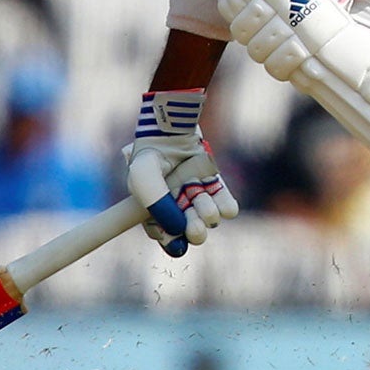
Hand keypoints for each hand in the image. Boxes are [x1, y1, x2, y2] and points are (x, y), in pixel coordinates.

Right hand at [124, 89, 237, 254]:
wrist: (174, 127)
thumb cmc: (153, 154)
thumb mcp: (144, 178)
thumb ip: (157, 204)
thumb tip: (177, 229)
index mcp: (156, 208)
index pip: (165, 235)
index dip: (172, 241)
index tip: (176, 242)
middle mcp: (178, 205)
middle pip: (190, 228)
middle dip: (193, 230)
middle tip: (195, 229)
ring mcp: (198, 194)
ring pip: (209, 216)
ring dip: (207, 213)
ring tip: (202, 201)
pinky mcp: (215, 184)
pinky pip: (226, 204)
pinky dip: (226, 207)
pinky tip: (225, 208)